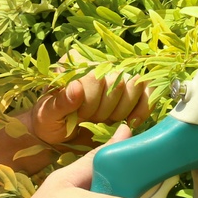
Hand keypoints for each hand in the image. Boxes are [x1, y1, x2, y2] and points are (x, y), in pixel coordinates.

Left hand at [27, 69, 150, 152]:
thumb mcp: (47, 114)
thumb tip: (76, 88)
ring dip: (120, 111)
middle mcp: (98, 62)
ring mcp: (118, 73)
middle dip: (104, 110)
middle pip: (117, 82)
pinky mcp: (132, 89)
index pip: (95, 76)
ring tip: (104, 120)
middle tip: (90, 119)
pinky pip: (150, 91)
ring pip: (135, 86)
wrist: (61, 135)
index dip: (90, 101)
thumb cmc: (50, 121)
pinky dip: (143, 109)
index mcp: (75, 62)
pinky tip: (130, 122)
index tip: (77, 115)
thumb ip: (60, 103)